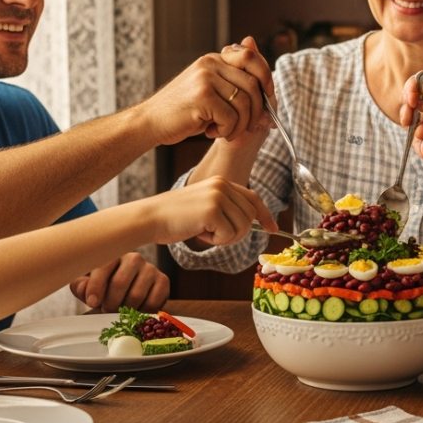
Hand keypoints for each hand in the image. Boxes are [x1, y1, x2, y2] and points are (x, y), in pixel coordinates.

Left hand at [70, 252, 169, 311]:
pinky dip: (142, 313)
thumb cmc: (105, 289)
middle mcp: (133, 258)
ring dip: (125, 310)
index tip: (92, 302)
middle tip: (106, 310)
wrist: (130, 293)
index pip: (103, 267)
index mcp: (113, 254)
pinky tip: (136, 310)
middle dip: (110, 303)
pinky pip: (152, 303)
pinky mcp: (163, 281)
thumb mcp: (88, 287)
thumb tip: (83, 288)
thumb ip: (81, 287)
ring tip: (120, 312)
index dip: (96, 287)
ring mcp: (150, 268)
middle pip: (120, 283)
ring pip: (136, 296)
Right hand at [142, 37, 273, 144]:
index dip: (266, 76)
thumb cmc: (184, 111)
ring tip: (225, 131)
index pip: (251, 56)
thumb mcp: (210, 92)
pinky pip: (231, 117)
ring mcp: (205, 78)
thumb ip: (234, 84)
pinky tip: (212, 132)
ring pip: (244, 103)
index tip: (269, 95)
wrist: (151, 121)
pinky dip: (228, 130)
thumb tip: (269, 90)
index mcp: (214, 59)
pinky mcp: (202, 96)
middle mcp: (210, 64)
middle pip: (253, 83)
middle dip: (256, 110)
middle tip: (245, 126)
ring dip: (240, 124)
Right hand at [142, 176, 274, 245]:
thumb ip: (227, 207)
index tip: (272, 228)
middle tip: (214, 235)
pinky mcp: (212, 210)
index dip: (264, 214)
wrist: (150, 217)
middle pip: (249, 217)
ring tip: (204, 232)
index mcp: (221, 182)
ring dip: (225, 238)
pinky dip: (215, 241)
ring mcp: (218, 196)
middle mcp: (222, 185)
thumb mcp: (205, 205)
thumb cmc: (175, 217)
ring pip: (242, 227)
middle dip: (236, 233)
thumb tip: (254, 221)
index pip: (253, 198)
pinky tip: (198, 233)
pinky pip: (228, 235)